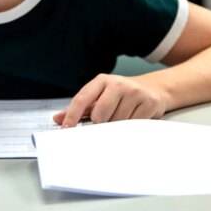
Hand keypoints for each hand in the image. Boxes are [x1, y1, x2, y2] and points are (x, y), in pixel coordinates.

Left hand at [53, 73, 167, 127]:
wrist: (153, 89)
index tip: (66, 129)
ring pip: (117, 122)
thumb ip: (80, 108)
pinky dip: (130, 127)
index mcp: (102, 81)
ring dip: (117, 126)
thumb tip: (58, 119)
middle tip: (106, 121)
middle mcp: (118, 83)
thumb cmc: (121, 95)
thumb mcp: (100, 96)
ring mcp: (135, 92)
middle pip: (99, 115)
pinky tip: (133, 117)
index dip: (72, 116)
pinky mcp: (149, 102)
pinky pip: (133, 125)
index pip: (82, 99)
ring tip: (122, 117)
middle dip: (100, 124)